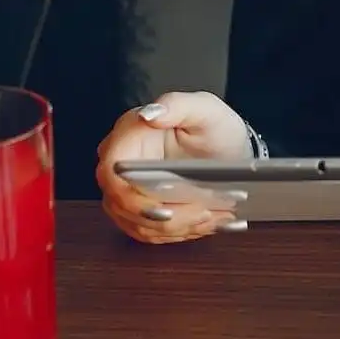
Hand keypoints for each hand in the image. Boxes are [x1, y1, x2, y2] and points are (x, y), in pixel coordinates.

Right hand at [96, 91, 252, 244]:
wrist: (226, 148)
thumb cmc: (213, 125)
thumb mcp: (205, 109)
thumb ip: (178, 105)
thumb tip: (149, 114)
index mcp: (129, 134)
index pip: (113, 173)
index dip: (133, 199)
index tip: (166, 212)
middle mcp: (121, 163)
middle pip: (124, 204)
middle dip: (166, 218)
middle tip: (204, 214)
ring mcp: (127, 189)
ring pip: (137, 224)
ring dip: (177, 228)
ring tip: (213, 219)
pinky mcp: (139, 209)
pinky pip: (149, 232)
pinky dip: (178, 233)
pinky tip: (205, 225)